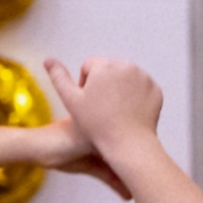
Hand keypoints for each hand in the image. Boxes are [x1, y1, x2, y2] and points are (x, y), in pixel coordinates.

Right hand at [44, 57, 163, 151]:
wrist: (127, 143)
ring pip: (125, 79)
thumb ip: (59, 77)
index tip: (87, 103)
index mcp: (104, 65)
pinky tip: (128, 113)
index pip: (89, 67)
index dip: (85, 85)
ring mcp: (143, 77)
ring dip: (118, 90)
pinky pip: (140, 88)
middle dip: (103, 85)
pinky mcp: (154, 89)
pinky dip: (135, 97)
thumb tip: (48, 59)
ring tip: (114, 112)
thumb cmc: (97, 125)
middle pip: (108, 71)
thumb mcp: (71, 101)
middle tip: (101, 109)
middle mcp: (126, 66)